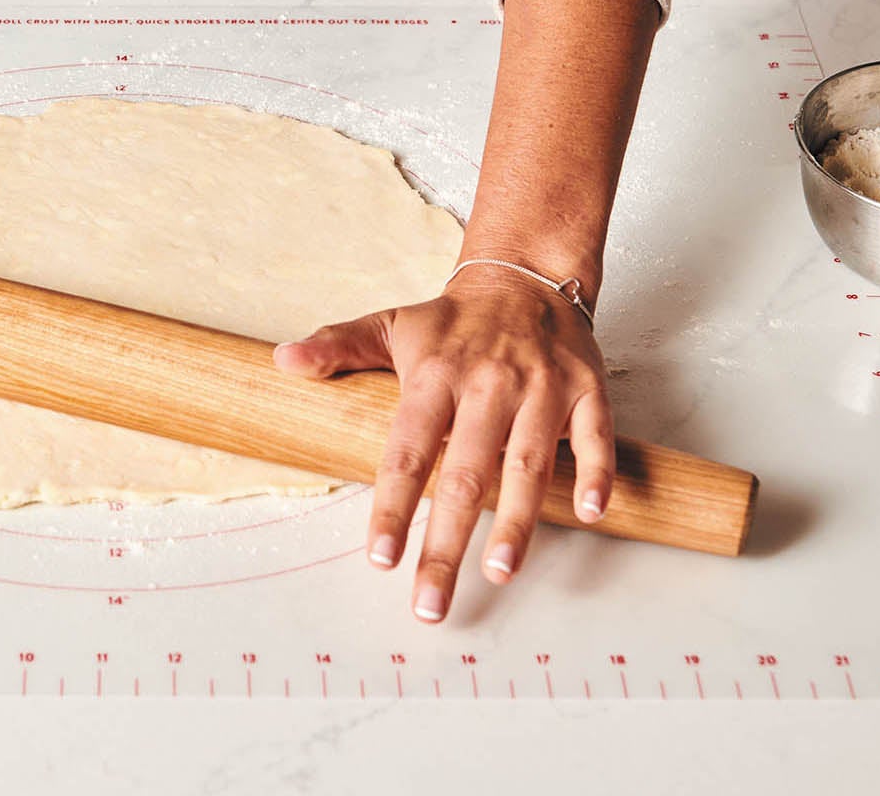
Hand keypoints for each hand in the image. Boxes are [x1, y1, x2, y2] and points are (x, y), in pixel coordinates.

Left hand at [272, 266, 614, 623]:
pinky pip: (596, 435)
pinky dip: (597, 473)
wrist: (525, 276)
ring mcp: (541, 388)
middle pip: (465, 474)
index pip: (408, 451)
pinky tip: (593, 514)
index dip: (394, 507)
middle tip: (432, 602)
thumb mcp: (389, 325)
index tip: (381, 558)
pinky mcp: (586, 388)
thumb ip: (336, 346)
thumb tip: (282, 361)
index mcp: (434, 376)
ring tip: (500, 573)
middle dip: (447, 543)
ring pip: (529, 463)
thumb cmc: (453, 321)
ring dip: (517, 522)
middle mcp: (488, 385)